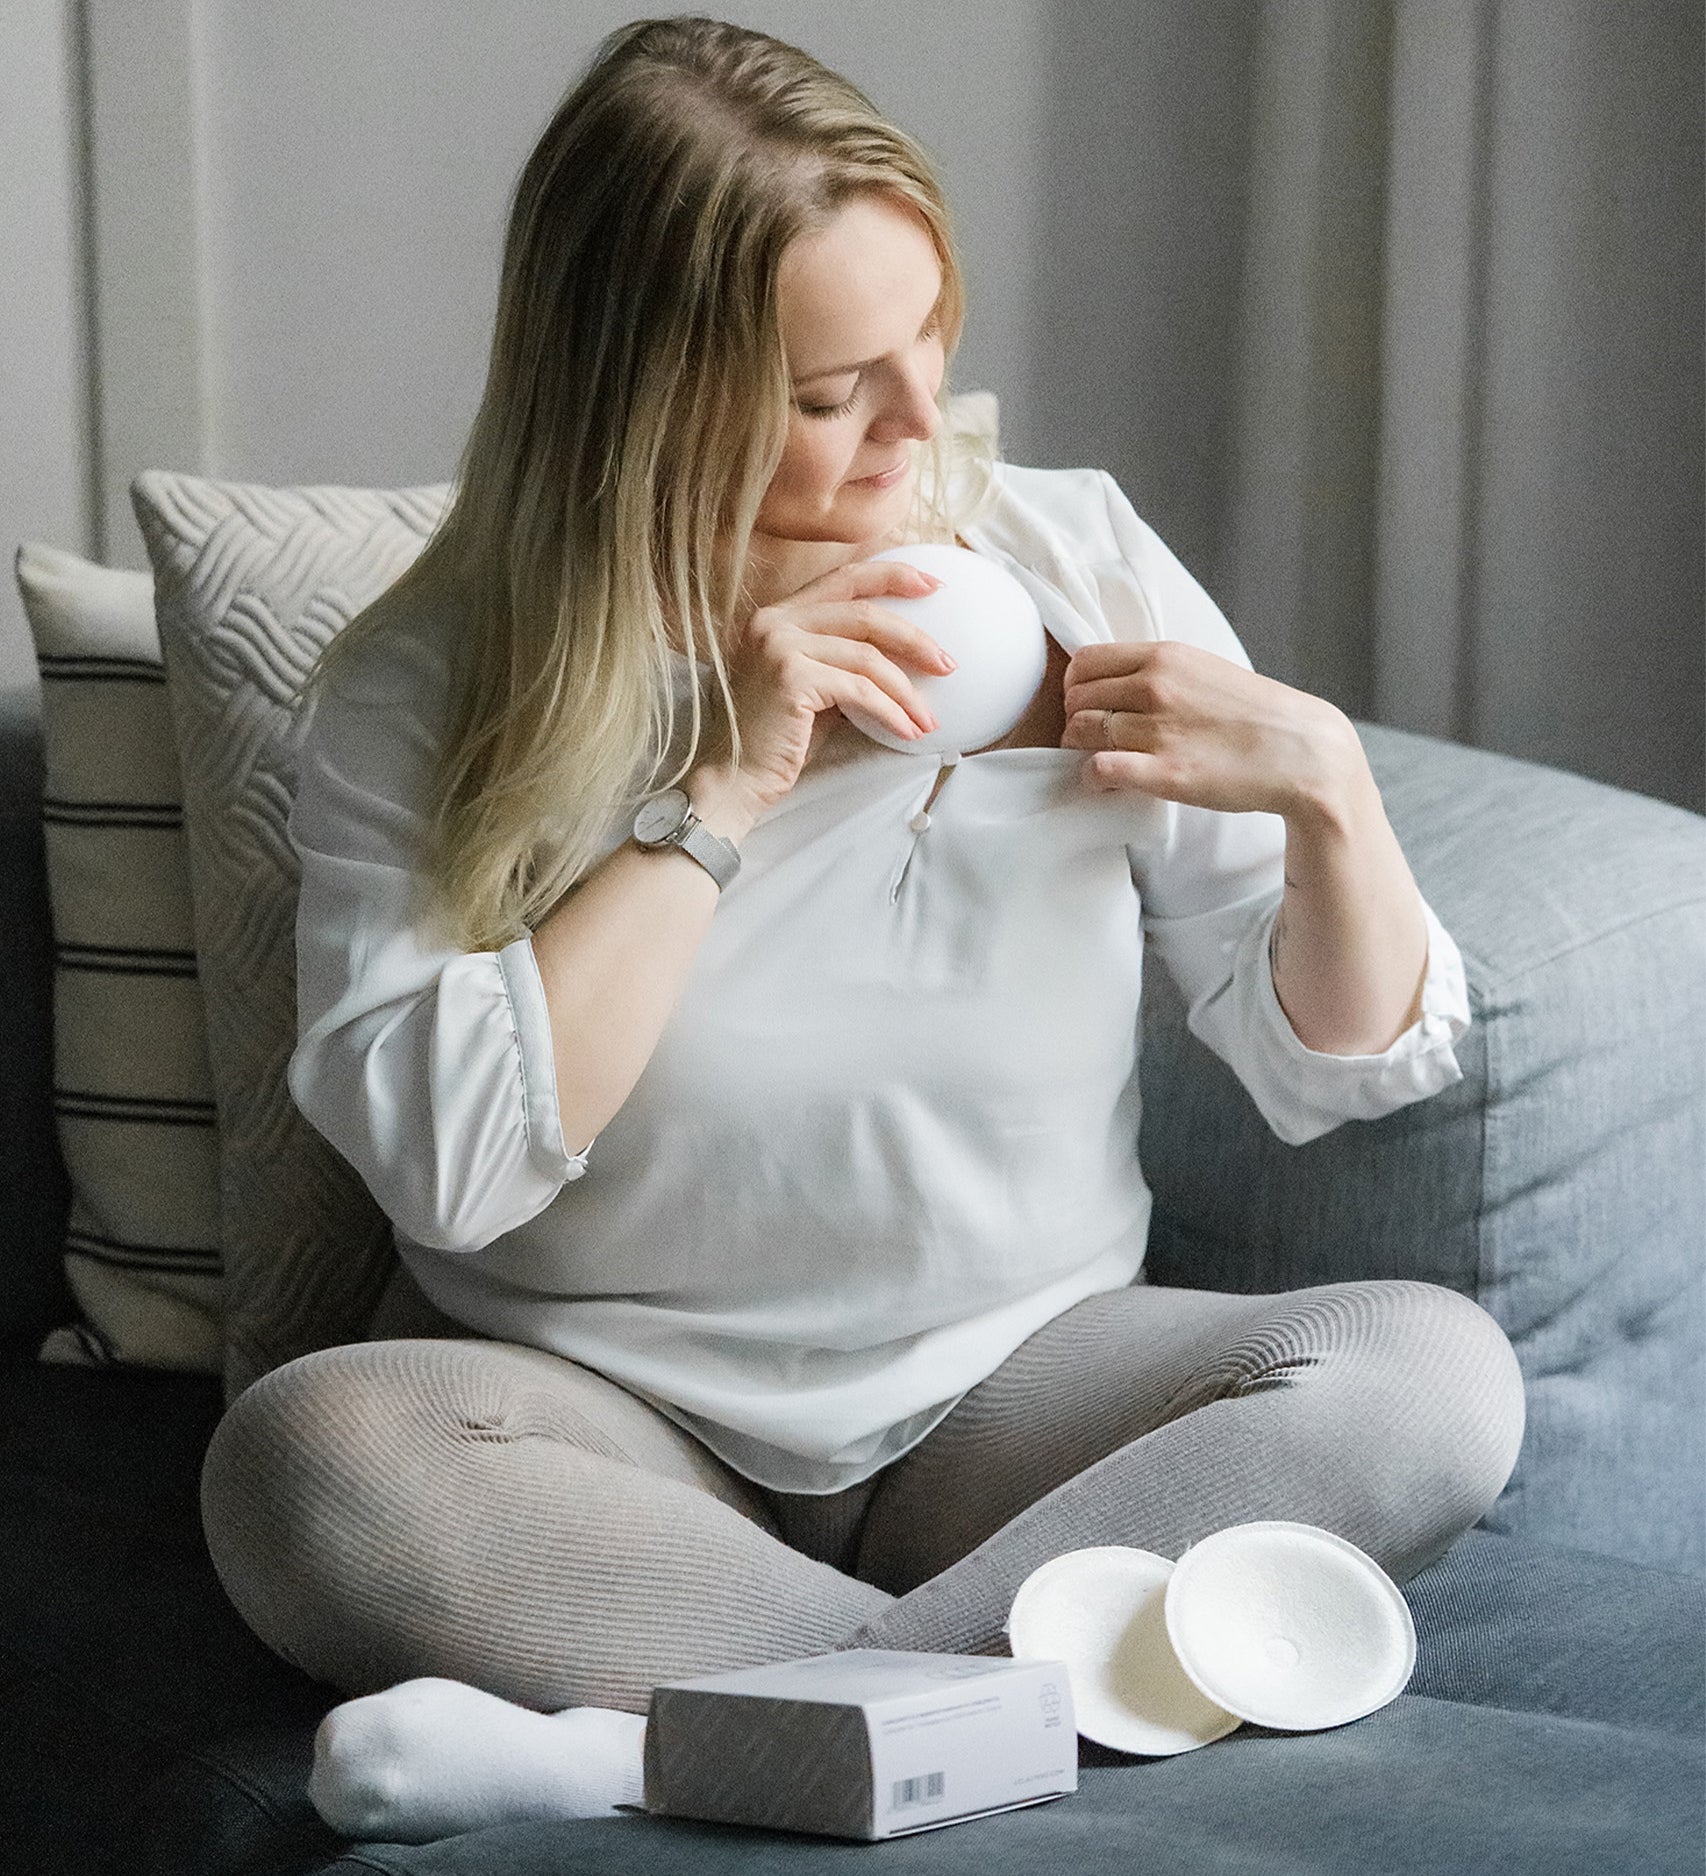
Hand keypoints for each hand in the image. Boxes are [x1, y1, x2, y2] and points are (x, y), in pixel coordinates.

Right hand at [695, 558, 955, 818]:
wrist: (734, 779)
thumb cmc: (776, 741)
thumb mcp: (812, 688)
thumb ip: (842, 660)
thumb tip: (904, 654)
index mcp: (777, 615)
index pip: (845, 579)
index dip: (894, 576)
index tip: (934, 584)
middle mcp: (774, 621)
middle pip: (864, 612)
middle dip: (915, 639)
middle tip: (948, 663)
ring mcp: (779, 645)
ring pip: (867, 656)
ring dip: (907, 690)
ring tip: (929, 718)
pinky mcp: (791, 677)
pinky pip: (859, 690)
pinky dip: (890, 712)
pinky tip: (908, 731)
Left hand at [1060, 640, 1366, 822]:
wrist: (1302, 752)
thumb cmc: (1254, 714)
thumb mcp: (1205, 670)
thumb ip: (1161, 671)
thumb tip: (1118, 683)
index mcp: (1164, 657)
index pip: (1084, 662)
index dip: (1076, 686)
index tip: (1088, 704)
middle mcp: (1156, 687)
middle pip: (1077, 699)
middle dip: (1076, 719)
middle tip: (1092, 738)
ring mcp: (1158, 730)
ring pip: (1081, 732)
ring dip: (1080, 749)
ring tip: (1099, 758)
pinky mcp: (1164, 772)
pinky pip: (1099, 769)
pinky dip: (1092, 776)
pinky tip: (1106, 781)